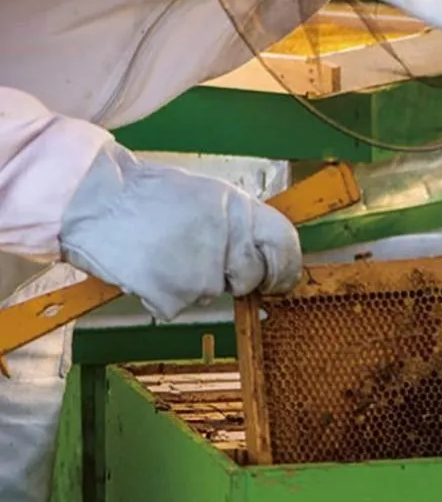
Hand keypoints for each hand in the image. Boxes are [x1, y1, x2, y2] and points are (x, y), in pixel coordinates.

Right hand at [59, 143, 301, 319]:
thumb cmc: (148, 195)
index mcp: (239, 209)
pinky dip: (163, 295)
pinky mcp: (175, 295)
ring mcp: (202, 271)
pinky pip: (178, 305)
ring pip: (211, 292)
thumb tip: (261, 250)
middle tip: (208, 267)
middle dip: (237, 279)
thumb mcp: (206, 196)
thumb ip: (237, 223)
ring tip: (164, 253)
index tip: (280, 280)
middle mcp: (228, 240)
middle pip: (251, 276)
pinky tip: (146, 267)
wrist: (95, 200)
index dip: (287, 267)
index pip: (285, 243)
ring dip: (192, 282)